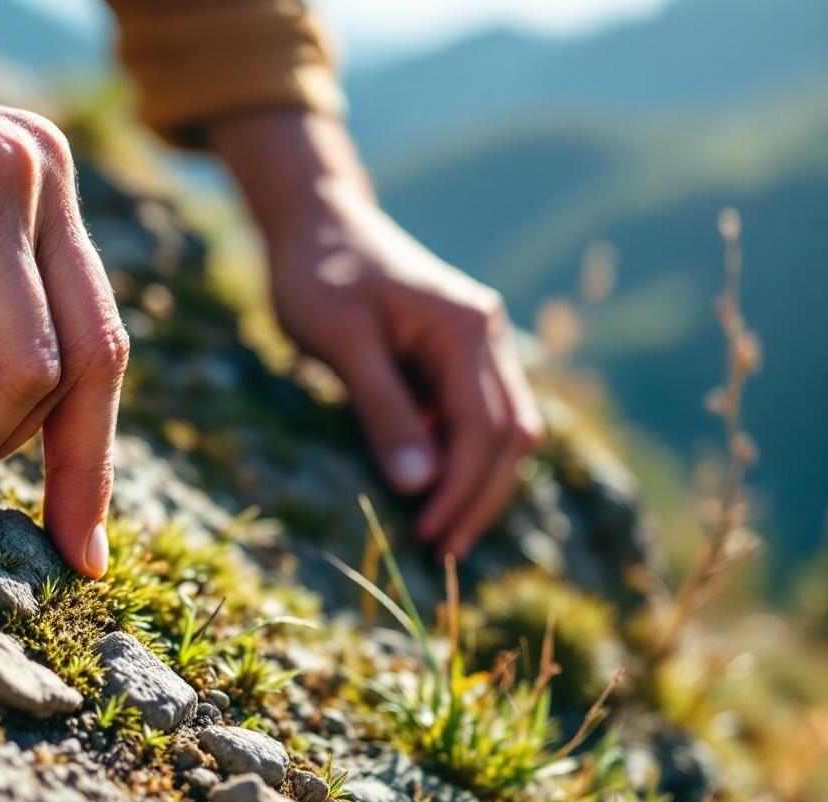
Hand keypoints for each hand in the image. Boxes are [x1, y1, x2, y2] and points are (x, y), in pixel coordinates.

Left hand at [211, 110, 542, 557]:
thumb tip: (418, 484)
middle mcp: (487, 337)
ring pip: (504, 431)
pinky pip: (476, 418)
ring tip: (441, 534)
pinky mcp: (457, 357)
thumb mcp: (341, 340)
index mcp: (467, 329)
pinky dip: (462, 460)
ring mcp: (478, 346)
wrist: (317, 222)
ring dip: (478, 484)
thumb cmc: (318, 274)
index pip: (484, 429)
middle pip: (510, 436)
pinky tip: (430, 493)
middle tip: (441, 553)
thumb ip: (382, 408)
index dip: (460, 490)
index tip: (427, 536)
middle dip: (479, 499)